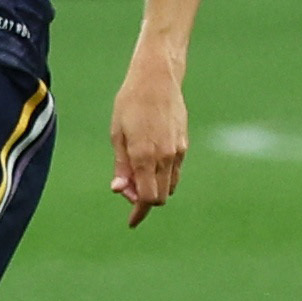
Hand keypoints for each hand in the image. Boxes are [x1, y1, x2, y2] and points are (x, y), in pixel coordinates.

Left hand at [109, 48, 188, 226]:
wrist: (158, 78)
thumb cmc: (130, 103)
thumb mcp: (117, 134)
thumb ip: (121, 165)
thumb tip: (119, 190)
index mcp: (145, 156)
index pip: (146, 198)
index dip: (138, 212)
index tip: (131, 222)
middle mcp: (165, 157)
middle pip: (159, 197)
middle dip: (143, 200)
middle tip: (126, 187)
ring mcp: (178, 151)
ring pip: (169, 186)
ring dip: (154, 188)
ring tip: (135, 174)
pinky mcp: (184, 144)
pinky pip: (176, 171)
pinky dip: (163, 177)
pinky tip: (150, 164)